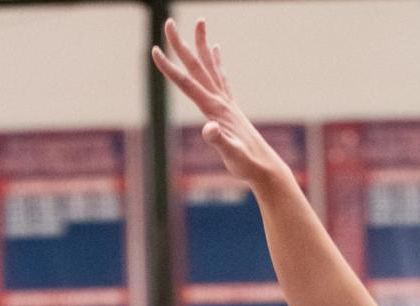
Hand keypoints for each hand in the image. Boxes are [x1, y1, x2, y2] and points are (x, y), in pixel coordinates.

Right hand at [152, 19, 285, 189]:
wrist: (265, 168)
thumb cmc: (246, 164)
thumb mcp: (230, 154)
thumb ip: (219, 140)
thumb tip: (210, 129)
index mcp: (215, 109)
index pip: (187, 84)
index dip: (169, 68)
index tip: (155, 51)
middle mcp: (221, 101)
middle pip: (197, 67)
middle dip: (181, 45)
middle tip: (168, 23)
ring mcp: (227, 103)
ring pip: (211, 67)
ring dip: (202, 44)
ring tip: (199, 22)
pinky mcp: (231, 108)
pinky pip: (222, 79)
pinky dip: (217, 63)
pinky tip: (217, 50)